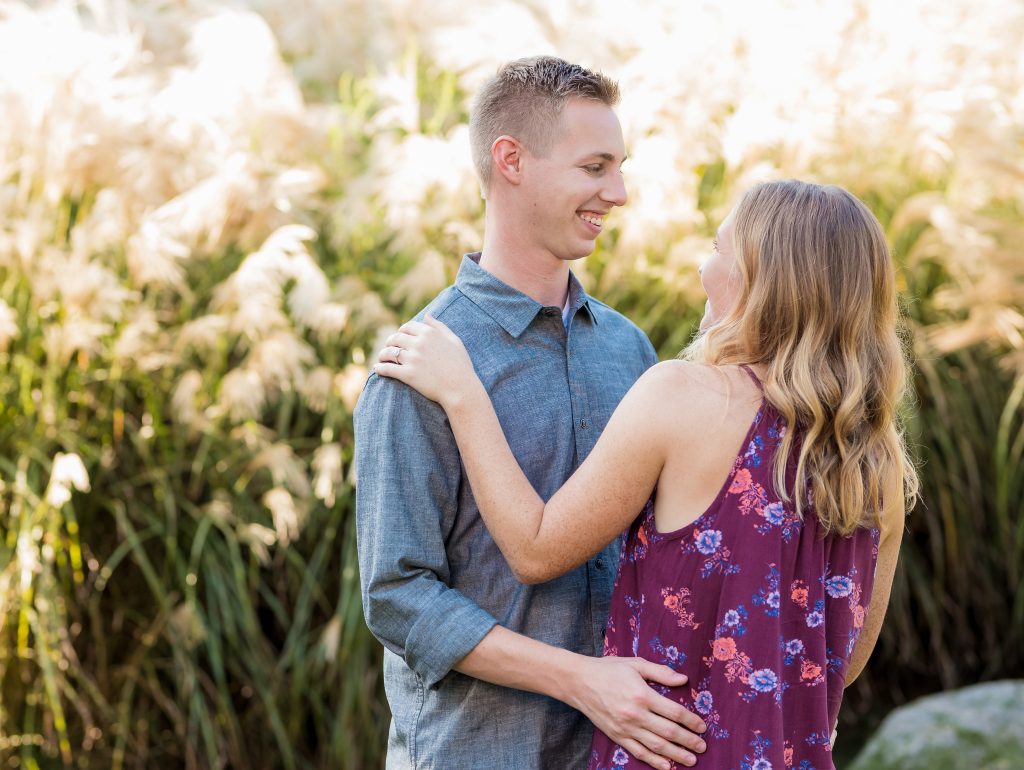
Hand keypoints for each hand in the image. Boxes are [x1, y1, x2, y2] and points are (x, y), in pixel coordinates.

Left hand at [374, 315, 478, 408]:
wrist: (461, 389)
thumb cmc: (461, 366)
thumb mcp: (454, 341)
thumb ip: (439, 326)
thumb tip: (427, 315)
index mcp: (429, 333)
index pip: (407, 327)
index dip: (401, 331)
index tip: (399, 337)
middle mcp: (419, 343)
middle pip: (396, 338)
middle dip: (390, 342)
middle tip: (388, 348)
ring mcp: (412, 359)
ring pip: (389, 352)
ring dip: (383, 354)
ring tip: (381, 358)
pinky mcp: (408, 374)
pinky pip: (387, 368)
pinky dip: (380, 368)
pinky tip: (377, 368)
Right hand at [567, 656, 706, 768]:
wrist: (579, 682)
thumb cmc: (609, 670)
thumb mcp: (635, 664)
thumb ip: (661, 672)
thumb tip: (684, 679)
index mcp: (642, 695)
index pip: (674, 712)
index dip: (691, 721)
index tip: (702, 727)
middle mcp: (635, 714)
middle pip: (668, 732)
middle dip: (688, 741)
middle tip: (702, 747)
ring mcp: (625, 728)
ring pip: (656, 746)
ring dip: (676, 754)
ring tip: (691, 760)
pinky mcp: (617, 736)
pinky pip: (638, 752)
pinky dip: (653, 761)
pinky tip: (666, 765)